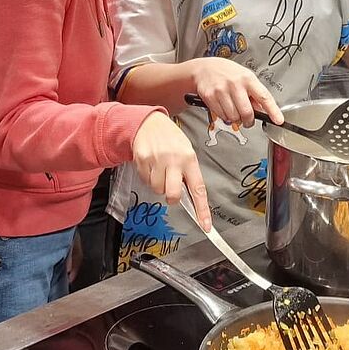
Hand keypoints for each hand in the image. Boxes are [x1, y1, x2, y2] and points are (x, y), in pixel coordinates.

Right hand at [131, 112, 211, 229]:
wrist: (149, 122)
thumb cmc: (171, 140)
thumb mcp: (186, 151)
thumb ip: (188, 173)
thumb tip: (190, 198)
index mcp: (190, 159)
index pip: (198, 189)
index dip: (202, 210)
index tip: (206, 226)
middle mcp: (174, 160)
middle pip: (173, 194)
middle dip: (171, 197)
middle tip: (170, 187)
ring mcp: (157, 160)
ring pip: (157, 189)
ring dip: (158, 184)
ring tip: (160, 168)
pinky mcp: (142, 160)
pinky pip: (145, 180)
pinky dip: (148, 176)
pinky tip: (151, 164)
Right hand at [189, 57, 283, 127]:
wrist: (203, 68)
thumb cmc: (226, 72)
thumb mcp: (244, 77)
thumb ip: (254, 93)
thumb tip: (263, 109)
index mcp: (248, 78)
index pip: (264, 97)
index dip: (273, 111)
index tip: (279, 120)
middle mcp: (235, 84)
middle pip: (247, 113)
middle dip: (248, 121)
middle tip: (247, 120)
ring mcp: (222, 90)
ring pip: (234, 117)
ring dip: (235, 119)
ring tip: (233, 109)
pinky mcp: (210, 97)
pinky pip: (222, 116)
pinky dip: (224, 116)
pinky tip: (223, 107)